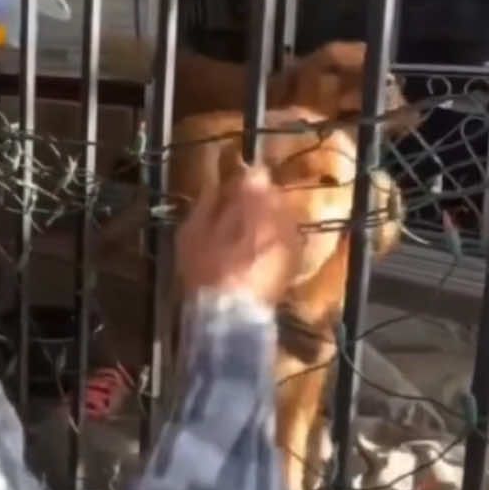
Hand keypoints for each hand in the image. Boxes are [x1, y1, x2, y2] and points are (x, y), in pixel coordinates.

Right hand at [176, 166, 298, 307]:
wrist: (231, 315)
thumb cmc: (206, 271)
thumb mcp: (192, 232)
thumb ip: (207, 203)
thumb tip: (216, 183)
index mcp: (254, 202)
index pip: (255, 174)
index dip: (240, 181)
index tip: (227, 191)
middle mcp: (280, 214)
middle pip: (272, 192)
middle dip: (256, 199)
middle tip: (235, 213)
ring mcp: (292, 237)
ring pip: (281, 214)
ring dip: (266, 219)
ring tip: (245, 235)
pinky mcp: (296, 258)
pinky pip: (285, 236)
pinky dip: (273, 238)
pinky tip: (257, 253)